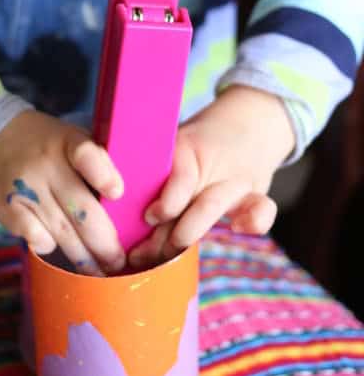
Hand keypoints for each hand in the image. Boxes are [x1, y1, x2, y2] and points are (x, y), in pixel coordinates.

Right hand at [0, 109, 125, 275]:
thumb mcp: (71, 138)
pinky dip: (50, 248)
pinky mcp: (8, 209)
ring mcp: (25, 188)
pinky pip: (37, 239)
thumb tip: (123, 204)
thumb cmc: (45, 144)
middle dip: (105, 243)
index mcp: (67, 141)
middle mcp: (46, 164)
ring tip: (98, 271)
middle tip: (118, 262)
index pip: (86, 155)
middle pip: (80, 210)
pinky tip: (59, 249)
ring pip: (62, 232)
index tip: (118, 193)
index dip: (103, 175)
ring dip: (83, 258)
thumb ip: (95, 162)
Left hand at [128, 86, 294, 268]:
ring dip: (189, 233)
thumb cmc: (198, 142)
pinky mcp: (255, 194)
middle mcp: (212, 165)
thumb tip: (113, 206)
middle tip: (140, 254)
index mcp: (186, 149)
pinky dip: (255, 221)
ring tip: (168, 252)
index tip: (148, 217)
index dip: (165, 203)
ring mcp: (235, 180)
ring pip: (216, 207)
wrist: (249, 121)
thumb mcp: (173, 144)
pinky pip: (262, 208)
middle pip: (195, 203)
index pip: (180, 179)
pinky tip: (238, 228)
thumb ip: (151, 170)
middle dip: (167, 234)